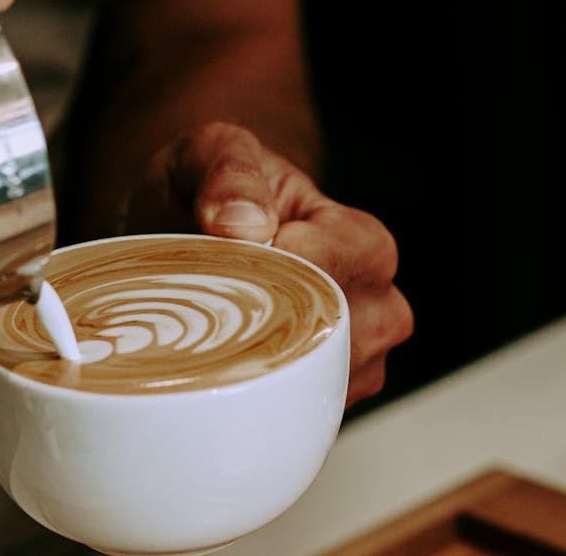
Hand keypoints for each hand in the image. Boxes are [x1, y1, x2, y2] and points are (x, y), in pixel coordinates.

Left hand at [126, 122, 413, 406]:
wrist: (189, 227)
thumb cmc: (209, 188)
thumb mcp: (207, 152)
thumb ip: (228, 172)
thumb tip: (245, 225)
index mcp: (363, 243)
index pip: (334, 277)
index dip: (269, 277)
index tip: (218, 266)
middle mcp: (376, 307)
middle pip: (328, 341)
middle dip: (257, 328)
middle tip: (201, 302)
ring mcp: (355, 364)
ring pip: (308, 384)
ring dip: (249, 363)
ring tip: (208, 324)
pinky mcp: (323, 401)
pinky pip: (290, 412)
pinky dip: (248, 394)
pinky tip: (218, 362)